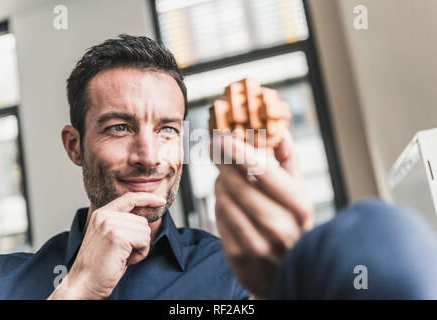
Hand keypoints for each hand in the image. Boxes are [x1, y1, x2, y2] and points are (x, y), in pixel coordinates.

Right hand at [48, 192, 165, 299]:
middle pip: (142, 221)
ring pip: (145, 231)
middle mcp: (105, 216)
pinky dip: (140, 254)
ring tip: (122, 257)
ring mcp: (110, 224)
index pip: (129, 198)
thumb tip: (144, 221)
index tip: (161, 200)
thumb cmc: (99, 265)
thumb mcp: (110, 238)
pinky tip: (125, 260)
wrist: (84, 283)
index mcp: (101, 214)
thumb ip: (123, 225)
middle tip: (123, 253)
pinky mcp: (118, 236)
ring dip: (140, 248)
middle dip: (139, 240)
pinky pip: (145, 241)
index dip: (147, 198)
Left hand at [213, 131, 313, 298]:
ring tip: (227, 178)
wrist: (284, 275)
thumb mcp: (298, 193)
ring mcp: (258, 246)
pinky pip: (218, 218)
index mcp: (299, 208)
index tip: (223, 134)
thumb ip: (288, 160)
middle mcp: (280, 228)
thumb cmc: (291, 224)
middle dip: (223, 162)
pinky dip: (219, 203)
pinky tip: (228, 201)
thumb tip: (279, 127)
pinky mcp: (237, 258)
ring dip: (220, 183)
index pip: (263, 171)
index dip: (238, 149)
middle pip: (237, 184)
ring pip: (224, 200)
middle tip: (215, 146)